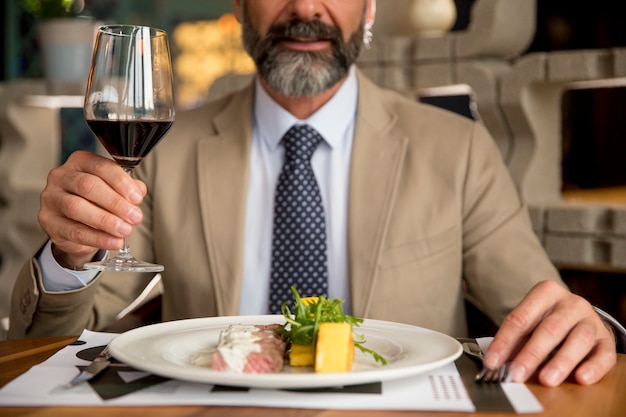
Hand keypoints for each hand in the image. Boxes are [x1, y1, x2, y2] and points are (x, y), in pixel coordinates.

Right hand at [38, 150, 146, 268]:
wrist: (76, 225)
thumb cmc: (97, 201)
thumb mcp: (115, 191)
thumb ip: (128, 188)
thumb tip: (139, 190)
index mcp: (80, 161)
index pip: (101, 166)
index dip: (121, 182)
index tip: (137, 198)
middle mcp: (61, 175)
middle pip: (88, 186)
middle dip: (116, 203)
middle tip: (135, 217)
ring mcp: (51, 197)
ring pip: (77, 207)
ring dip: (106, 220)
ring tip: (125, 230)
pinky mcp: (47, 220)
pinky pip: (73, 230)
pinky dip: (97, 238)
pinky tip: (114, 241)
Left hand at [484, 280, 616, 385]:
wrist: (579, 315)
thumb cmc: (547, 320)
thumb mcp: (529, 323)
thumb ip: (514, 341)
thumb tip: (495, 363)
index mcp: (545, 293)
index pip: (521, 318)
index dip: (505, 341)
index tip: (492, 362)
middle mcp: (571, 303)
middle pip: (550, 328)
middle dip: (531, 354)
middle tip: (517, 374)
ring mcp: (591, 320)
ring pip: (578, 339)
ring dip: (561, 361)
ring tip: (547, 379)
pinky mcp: (607, 339)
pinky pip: (604, 354)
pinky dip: (593, 367)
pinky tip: (581, 378)